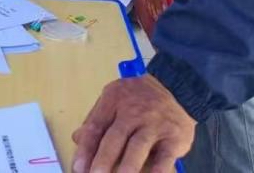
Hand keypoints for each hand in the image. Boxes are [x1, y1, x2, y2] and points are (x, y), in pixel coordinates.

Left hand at [72, 75, 194, 172]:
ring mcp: (155, 123)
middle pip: (116, 136)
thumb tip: (77, 139)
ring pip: (139, 145)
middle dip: (103, 159)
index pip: (96, 126)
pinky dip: (158, 170)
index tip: (78, 167)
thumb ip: (96, 119)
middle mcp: (134, 111)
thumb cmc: (138, 100)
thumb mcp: (114, 100)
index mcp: (114, 100)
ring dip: (127, 166)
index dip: (86, 148)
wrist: (177, 89)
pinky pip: (165, 156)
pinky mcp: (174, 136)